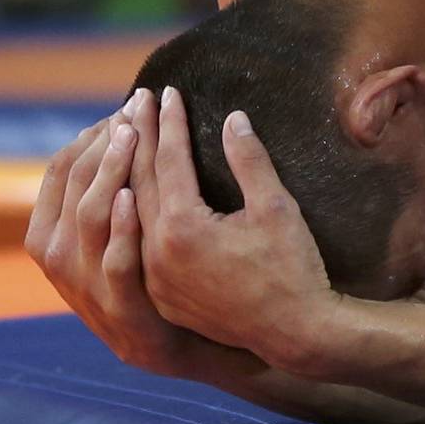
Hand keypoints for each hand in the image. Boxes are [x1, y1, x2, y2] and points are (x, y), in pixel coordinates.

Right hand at [25, 106, 228, 376]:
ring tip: (132, 135)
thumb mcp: (139, 235)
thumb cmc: (176, 284)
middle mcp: (65, 267)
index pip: (61, 176)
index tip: (121, 109)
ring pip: (87, 222)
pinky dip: (119, 229)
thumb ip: (121, 191)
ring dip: (109, 173)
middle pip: (71, 190)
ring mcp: (92, 293)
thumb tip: (122, 130)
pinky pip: (116, 266)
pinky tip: (131, 197)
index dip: (87, 139)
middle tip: (133, 108)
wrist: (207, 350)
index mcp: (60, 243)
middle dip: (102, 144)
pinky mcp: (125, 315)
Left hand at [129, 86, 335, 369]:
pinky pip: (136, 243)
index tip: (168, 91)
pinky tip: (133, 194)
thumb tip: (233, 118)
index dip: (170, 122)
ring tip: (129, 140)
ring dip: (129, 173)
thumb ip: (250, 160)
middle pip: (139, 181)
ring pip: (131, 212)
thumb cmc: (294, 268)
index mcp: (183, 227)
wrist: (295, 332)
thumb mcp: (276, 208)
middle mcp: (157, 252)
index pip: (169, 160)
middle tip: (139, 101)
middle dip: (141, 137)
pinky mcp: (159, 295)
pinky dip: (133, 212)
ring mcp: (154, 277)